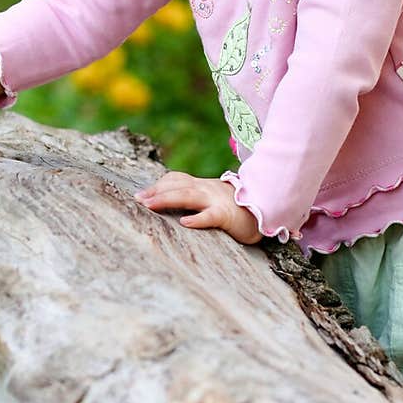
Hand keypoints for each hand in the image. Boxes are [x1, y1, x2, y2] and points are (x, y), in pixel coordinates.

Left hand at [133, 172, 263, 244]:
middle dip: (156, 191)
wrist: (264, 211)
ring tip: (150, 205)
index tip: (140, 195)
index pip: (176, 179)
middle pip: (177, 186)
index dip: (158, 185)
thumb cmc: (235, 208)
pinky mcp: (227, 215)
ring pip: (189, 197)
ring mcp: (216, 200)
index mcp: (202, 186)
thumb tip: (168, 202)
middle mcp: (206, 189)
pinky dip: (198, 219)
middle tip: (138, 199)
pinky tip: (185, 223)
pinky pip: (211, 216)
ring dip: (167, 199)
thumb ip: (194, 198)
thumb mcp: (211, 199)